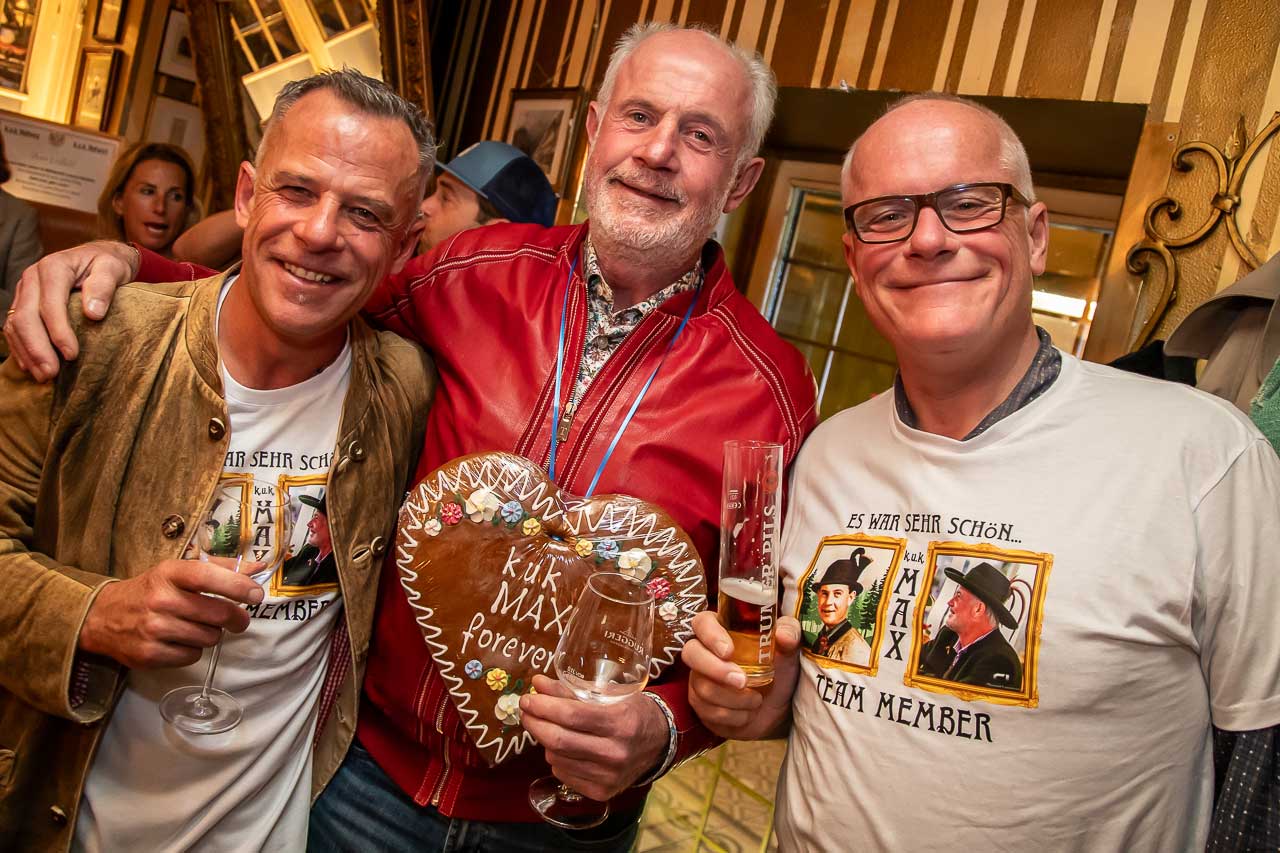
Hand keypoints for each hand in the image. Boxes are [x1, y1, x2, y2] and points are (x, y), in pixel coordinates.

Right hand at [4, 241, 138, 381]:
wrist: (98, 256)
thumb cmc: (107, 264)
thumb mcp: (112, 269)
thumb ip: (103, 287)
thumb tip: (93, 313)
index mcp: (53, 268)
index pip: (50, 304)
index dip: (58, 332)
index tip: (72, 355)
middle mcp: (32, 277)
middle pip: (25, 317)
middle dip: (37, 348)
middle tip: (51, 374)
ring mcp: (24, 290)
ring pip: (15, 324)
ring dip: (27, 353)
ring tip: (43, 376)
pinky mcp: (23, 302)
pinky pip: (13, 328)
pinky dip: (21, 348)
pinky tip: (31, 366)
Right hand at [78, 558, 263, 669]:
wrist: (103, 616)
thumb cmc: (152, 590)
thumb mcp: (179, 571)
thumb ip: (221, 568)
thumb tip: (259, 568)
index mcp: (169, 573)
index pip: (207, 576)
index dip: (237, 586)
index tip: (256, 595)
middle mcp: (160, 600)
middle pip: (218, 614)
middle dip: (236, 618)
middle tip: (238, 619)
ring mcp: (153, 629)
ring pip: (209, 638)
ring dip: (212, 634)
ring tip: (198, 626)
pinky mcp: (149, 655)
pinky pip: (192, 656)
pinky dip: (194, 650)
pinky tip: (181, 640)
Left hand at [519, 674, 668, 801]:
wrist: (659, 743)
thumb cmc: (633, 711)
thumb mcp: (609, 694)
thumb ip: (571, 690)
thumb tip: (537, 683)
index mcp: (620, 723)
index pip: (571, 716)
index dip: (544, 707)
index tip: (528, 699)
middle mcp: (615, 753)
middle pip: (559, 740)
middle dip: (535, 723)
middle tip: (526, 711)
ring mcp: (608, 776)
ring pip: (557, 758)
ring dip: (545, 741)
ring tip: (549, 728)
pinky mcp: (602, 792)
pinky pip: (564, 774)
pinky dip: (557, 758)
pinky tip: (565, 748)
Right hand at [682, 611, 801, 739]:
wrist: (779, 706)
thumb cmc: (780, 669)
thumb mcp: (789, 649)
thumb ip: (789, 634)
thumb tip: (783, 636)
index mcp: (722, 630)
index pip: (702, 622)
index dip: (710, 635)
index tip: (729, 651)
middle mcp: (704, 652)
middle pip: (691, 654)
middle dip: (716, 670)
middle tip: (743, 681)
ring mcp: (699, 679)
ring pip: (703, 688)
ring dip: (735, 699)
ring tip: (757, 699)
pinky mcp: (701, 705)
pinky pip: (709, 712)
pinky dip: (734, 716)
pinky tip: (748, 713)